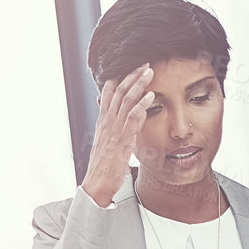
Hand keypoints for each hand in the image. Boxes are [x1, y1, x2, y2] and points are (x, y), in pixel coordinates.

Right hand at [81, 64, 153, 206]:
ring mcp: (114, 129)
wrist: (97, 184)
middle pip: (118, 91)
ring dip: (138, 84)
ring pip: (125, 100)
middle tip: (144, 63)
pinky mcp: (122, 139)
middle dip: (131, 75)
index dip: (119, 78)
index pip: (109, 93)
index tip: (131, 67)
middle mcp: (107, 121)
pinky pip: (132, 118)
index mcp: (103, 121)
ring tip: (149, 71)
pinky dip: (142, 105)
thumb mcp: (107, 144)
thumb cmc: (103, 168)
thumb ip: (112, 131)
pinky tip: (151, 96)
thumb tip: (118, 125)